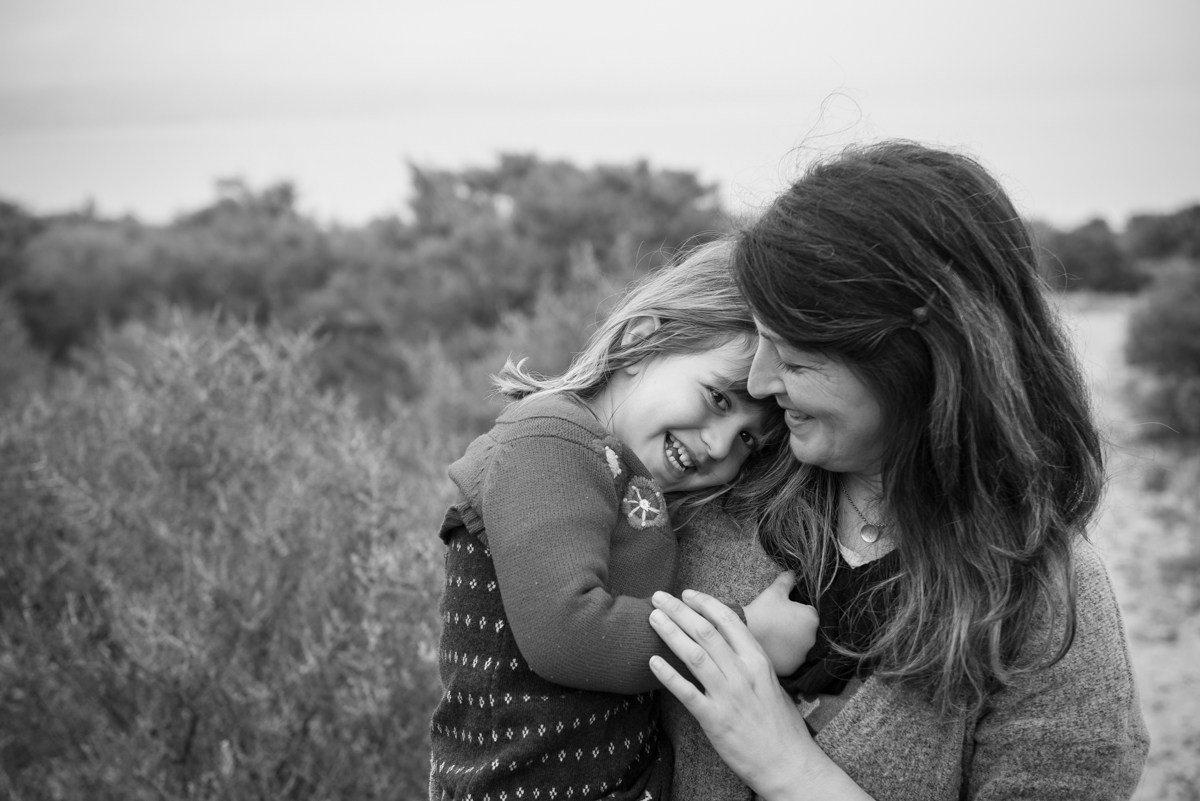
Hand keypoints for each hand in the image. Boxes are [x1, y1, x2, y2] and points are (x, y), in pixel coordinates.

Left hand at [648, 589, 872, 800]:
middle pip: (705, 632)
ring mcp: (728, 695)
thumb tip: (731, 642)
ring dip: (670, 633)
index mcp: (759, 661)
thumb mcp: (773, 682)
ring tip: (653, 618)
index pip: (728, 621)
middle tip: (659, 598)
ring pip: (693, 655)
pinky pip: (686, 692)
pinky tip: (652, 661)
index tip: (687, 593)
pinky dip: (667, 675)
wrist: (788, 762)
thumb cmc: (782, 724)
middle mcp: (743, 673)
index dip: (705, 603)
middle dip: (679, 610)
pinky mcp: (714, 719)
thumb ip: (751, 661)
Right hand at [744, 571, 818, 675]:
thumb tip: (793, 572)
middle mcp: (813, 638)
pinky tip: (773, 648)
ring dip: (792, 642)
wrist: (744, 635)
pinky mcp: (793, 667)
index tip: (783, 611)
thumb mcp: (774, 591)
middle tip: (777, 623)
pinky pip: (792, 659)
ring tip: (774, 636)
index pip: (809, 611)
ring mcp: (803, 655)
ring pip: (800, 645)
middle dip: (796, 626)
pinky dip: (785, 655)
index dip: (796, 610)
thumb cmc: (762, 611)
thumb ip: (787, 580)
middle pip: (806, 629)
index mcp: (812, 618)